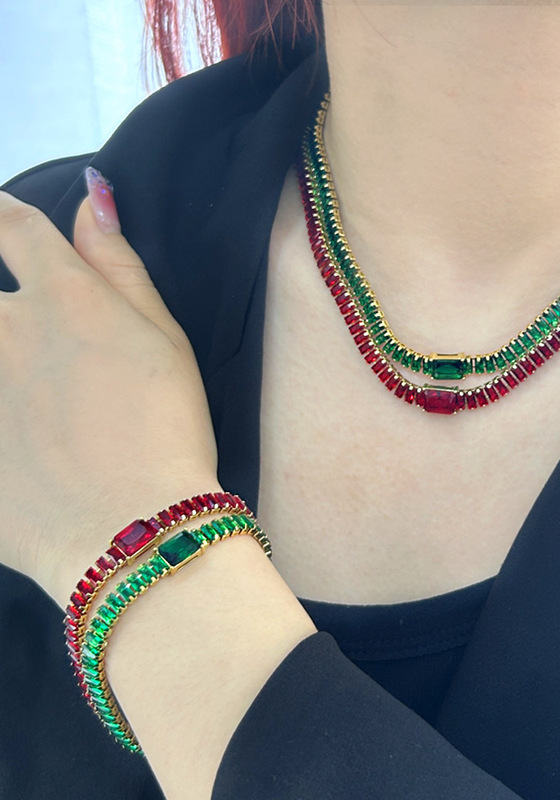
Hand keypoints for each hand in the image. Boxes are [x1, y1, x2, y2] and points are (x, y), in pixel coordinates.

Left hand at [0, 173, 220, 604]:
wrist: (133, 529)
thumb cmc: (166, 429)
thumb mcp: (164, 341)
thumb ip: (120, 267)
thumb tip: (92, 197)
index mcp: (62, 298)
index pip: (10, 224)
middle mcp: (3, 329)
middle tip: (21, 331)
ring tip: (25, 382)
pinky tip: (14, 428)